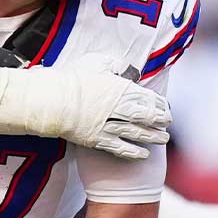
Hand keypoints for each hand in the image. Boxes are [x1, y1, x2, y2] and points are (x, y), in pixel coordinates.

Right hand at [0, 65, 170, 159]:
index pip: (146, 97)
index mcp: (119, 88)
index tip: (165, 107)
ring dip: (152, 137)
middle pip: (145, 115)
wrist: (50, 100)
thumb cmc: (71, 79)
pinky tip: (143, 154)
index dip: (159, 103)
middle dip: (160, 120)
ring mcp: (107, 125)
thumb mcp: (95, 63)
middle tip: (168, 124)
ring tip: (163, 139)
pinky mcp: (96, 139)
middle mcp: (117, 107)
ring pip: (136, 132)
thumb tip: (128, 70)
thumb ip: (114, 66)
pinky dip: (133, 152)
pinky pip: (119, 147)